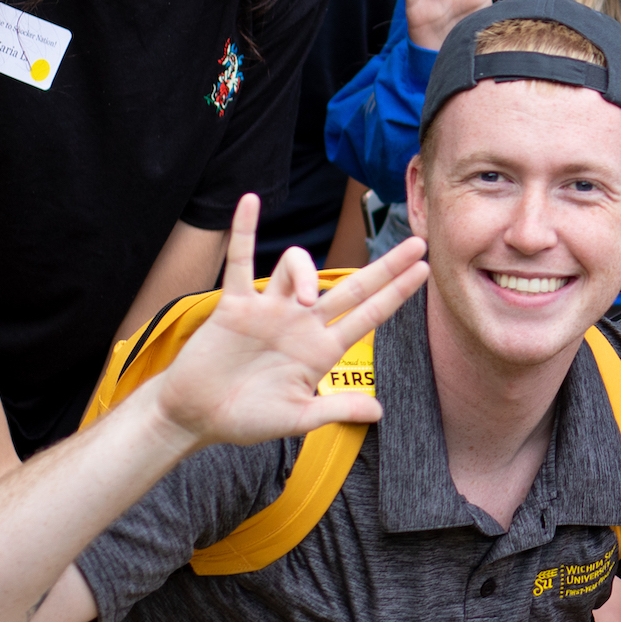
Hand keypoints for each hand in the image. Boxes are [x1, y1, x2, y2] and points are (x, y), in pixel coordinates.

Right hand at [145, 197, 429, 450]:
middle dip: (386, 267)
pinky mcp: (235, 306)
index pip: (369, 315)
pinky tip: (249, 202)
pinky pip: (240, 262)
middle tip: (418, 242)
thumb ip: (336, 409)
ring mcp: (269, 310)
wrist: (196, 416)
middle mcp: (302, 323)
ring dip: (303, 272)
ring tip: (303, 297)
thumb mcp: (296, 418)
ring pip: (296, 267)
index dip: (397, 294)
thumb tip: (378, 412)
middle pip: (352, 286)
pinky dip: (243, 232)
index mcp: (322, 349)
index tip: (424, 271)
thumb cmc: (246, 419)